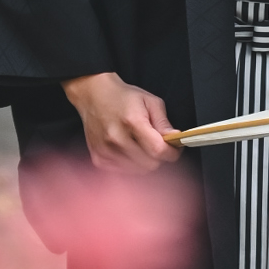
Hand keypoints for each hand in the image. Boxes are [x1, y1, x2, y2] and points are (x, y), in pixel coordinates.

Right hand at [63, 70, 178, 168]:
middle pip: (150, 164)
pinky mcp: (99, 159)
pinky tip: (129, 150)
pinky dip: (131, 164)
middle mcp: (117, 138)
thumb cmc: (122, 97)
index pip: (158, 150)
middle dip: (159, 156)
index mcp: (132, 122)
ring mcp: (106, 151)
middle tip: (157, 144)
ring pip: (138, 171)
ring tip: (141, 145)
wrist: (93, 96)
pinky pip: (123, 172)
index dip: (172, 153)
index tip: (175, 149)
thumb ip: (164, 122)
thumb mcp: (150, 101)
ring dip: (145, 161)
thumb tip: (175, 139)